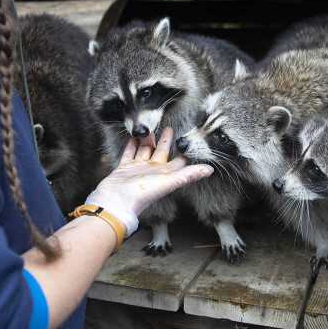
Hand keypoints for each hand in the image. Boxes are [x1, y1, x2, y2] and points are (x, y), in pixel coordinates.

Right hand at [84, 127, 212, 235]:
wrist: (117, 201)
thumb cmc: (143, 193)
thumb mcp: (169, 182)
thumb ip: (189, 174)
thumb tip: (210, 170)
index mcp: (165, 174)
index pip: (178, 161)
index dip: (183, 151)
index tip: (187, 139)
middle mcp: (152, 171)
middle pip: (161, 152)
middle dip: (165, 141)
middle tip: (169, 127)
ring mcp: (138, 168)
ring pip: (145, 150)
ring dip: (148, 140)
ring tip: (150, 128)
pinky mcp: (124, 167)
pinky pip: (129, 152)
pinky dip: (131, 144)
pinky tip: (133, 136)